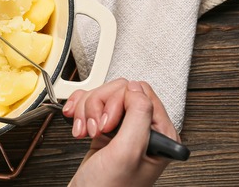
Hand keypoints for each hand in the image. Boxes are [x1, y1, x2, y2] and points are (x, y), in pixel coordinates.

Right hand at [62, 79, 178, 186]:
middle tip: (96, 129)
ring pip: (103, 96)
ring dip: (87, 111)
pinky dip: (80, 111)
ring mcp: (124, 129)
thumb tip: (135, 87)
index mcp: (160, 133)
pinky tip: (78, 125)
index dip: (119, 102)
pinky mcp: (106, 129)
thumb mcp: (127, 151)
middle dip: (99, 107)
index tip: (108, 124)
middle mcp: (144, 129)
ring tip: (85, 131)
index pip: (141, 93)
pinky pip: (91, 105)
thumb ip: (138, 115)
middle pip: (119, 91)